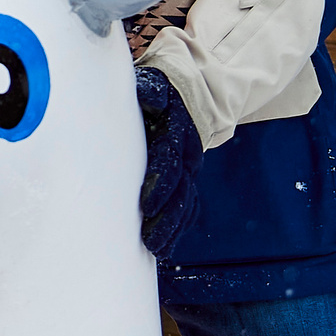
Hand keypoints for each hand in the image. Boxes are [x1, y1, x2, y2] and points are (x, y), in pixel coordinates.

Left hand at [135, 65, 201, 259]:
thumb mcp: (154, 85)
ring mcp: (188, 169)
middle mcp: (185, 155)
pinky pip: (187, 206)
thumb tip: (147, 95)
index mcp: (175, 132)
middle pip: (179, 191)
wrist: (187, 92)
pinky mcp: (186, 178)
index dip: (160, 185)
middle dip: (166, 217)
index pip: (169, 162)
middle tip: (150, 240)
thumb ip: (150, 90)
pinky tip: (166, 246)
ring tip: (157, 250)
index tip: (146, 205)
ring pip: (184, 203)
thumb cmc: (158, 91)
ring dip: (171, 228)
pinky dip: (178, 227)